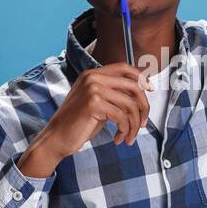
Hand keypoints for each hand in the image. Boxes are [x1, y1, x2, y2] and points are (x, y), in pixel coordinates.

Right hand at [20, 64, 151, 175]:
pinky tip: (118, 139)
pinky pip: (122, 117)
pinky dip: (124, 131)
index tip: (150, 90)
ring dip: (133, 125)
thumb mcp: (97, 103)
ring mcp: (93, 89)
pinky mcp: (93, 104)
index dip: (141, 78)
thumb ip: (113, 94)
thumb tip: (142, 91)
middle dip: (144, 107)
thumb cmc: (78, 123)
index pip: (125, 68)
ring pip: (130, 105)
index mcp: (93, 74)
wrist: (56, 138)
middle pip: (133, 86)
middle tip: (142, 124)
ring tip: (128, 137)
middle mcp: (93, 78)